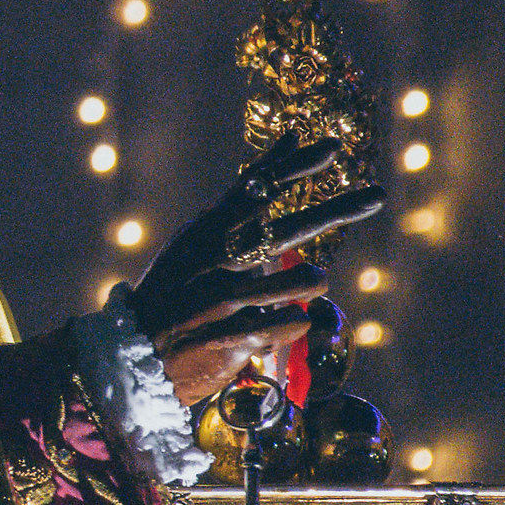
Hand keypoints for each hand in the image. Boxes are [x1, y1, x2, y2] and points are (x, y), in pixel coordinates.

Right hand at [127, 131, 384, 408]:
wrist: (129, 357)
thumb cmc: (169, 294)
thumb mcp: (196, 241)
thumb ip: (241, 204)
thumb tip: (280, 150)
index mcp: (205, 232)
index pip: (255, 190)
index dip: (294, 167)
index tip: (331, 147)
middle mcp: (219, 260)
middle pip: (289, 228)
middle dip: (336, 210)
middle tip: (375, 196)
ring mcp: (227, 299)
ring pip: (300, 280)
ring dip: (311, 279)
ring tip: (313, 278)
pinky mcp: (236, 337)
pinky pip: (289, 324)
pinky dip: (295, 321)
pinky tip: (289, 321)